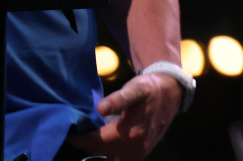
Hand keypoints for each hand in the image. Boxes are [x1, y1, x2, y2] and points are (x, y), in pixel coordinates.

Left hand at [66, 72, 182, 160]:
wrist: (172, 93)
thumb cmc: (150, 89)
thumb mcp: (135, 88)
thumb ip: (118, 99)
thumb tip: (100, 108)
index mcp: (130, 132)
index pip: (96, 142)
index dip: (80, 140)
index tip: (70, 135)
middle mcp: (135, 147)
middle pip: (100, 155)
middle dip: (87, 148)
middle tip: (77, 138)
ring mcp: (139, 153)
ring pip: (110, 160)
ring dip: (98, 155)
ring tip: (88, 143)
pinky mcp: (142, 154)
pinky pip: (120, 160)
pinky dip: (108, 156)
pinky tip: (103, 148)